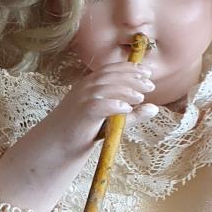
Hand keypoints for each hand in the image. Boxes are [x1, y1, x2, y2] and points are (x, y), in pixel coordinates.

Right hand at [0, 61, 156, 211]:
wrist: (57, 143)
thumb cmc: (83, 130)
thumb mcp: (111, 119)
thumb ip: (131, 113)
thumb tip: (155, 108)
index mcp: (90, 84)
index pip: (112, 70)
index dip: (130, 68)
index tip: (147, 72)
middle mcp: (86, 87)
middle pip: (112, 76)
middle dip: (133, 78)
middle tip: (150, 85)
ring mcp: (83, 98)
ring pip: (107, 88)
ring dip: (126, 90)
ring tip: (141, 97)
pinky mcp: (82, 113)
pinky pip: (100, 104)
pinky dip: (114, 104)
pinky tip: (127, 108)